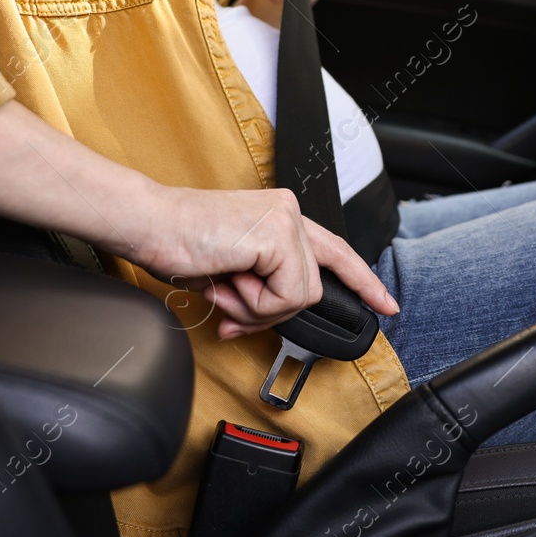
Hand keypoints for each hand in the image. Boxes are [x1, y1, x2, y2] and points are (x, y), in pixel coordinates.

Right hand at [129, 183, 397, 339]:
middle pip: (310, 290)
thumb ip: (254, 291)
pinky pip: (284, 297)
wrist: (148, 224)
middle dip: (269, 311)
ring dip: (255, 307)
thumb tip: (252, 324)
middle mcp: (291, 212)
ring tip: (223, 284)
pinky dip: (252, 302)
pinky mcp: (279, 236)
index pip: (336, 251)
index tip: (387, 305)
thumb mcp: (229, 272)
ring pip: (299, 297)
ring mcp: (288, 221)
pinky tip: (227, 278)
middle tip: (229, 301)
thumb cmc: (176, 242)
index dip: (363, 282)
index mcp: (281, 215)